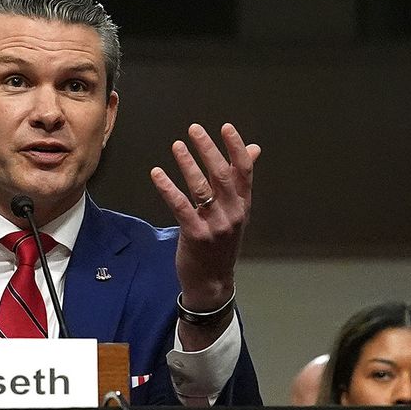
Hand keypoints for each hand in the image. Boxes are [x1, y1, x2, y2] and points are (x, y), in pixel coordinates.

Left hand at [150, 123, 259, 313]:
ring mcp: (216, 225)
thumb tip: (253, 149)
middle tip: (194, 129)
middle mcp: (233, 213)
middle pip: (222, 175)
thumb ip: (241, 181)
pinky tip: (157, 173)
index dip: (236, 147)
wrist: (212, 282)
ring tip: (177, 145)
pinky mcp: (196, 235)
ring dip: (188, 164)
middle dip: (208, 149)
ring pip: (201, 188)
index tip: (226, 127)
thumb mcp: (236, 212)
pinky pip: (180, 206)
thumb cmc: (221, 243)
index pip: (244, 171)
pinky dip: (168, 188)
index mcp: (243, 205)